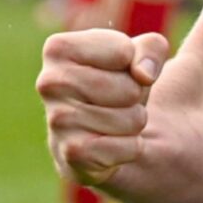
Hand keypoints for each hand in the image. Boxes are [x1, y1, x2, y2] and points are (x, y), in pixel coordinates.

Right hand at [39, 27, 172, 188]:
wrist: (102, 136)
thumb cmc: (119, 84)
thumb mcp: (142, 54)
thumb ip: (153, 48)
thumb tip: (143, 75)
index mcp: (59, 49)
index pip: (124, 52)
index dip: (135, 63)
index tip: (118, 71)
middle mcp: (49, 83)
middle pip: (130, 89)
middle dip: (136, 96)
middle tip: (117, 100)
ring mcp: (57, 120)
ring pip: (133, 119)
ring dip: (134, 122)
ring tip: (113, 121)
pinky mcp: (72, 154)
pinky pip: (129, 148)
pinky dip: (131, 148)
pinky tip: (109, 144)